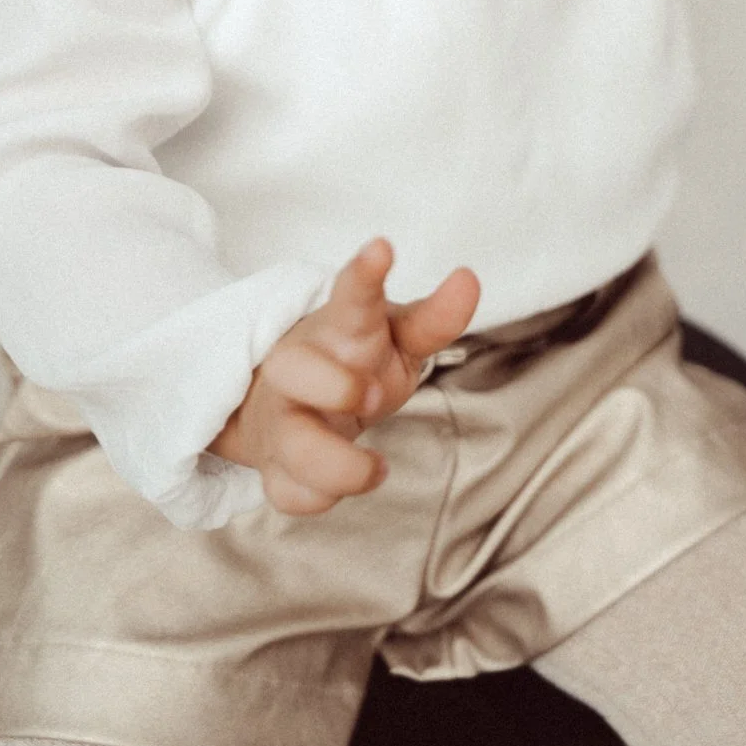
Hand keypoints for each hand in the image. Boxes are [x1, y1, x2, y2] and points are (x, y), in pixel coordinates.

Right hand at [208, 239, 479, 515]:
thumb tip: (469, 279)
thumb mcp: (395, 337)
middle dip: (333, 385)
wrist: (290, 406)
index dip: (365, 275)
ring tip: (376, 467)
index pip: (349, 295)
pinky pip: (286, 490)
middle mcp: (300, 369)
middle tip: (372, 398)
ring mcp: (283, 417)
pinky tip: (334, 489)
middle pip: (294, 368)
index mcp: (340, 329)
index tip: (382, 248)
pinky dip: (313, 496)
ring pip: (290, 441)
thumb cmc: (353, 364)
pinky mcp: (276, 464)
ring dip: (333, 462)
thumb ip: (434, 318)